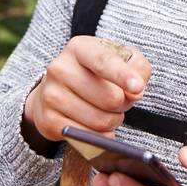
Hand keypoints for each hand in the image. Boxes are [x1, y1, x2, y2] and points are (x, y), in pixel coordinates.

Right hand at [24, 35, 150, 143]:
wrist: (56, 90)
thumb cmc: (95, 73)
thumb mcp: (119, 59)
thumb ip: (137, 68)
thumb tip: (135, 92)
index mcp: (79, 48)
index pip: (103, 61)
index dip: (122, 75)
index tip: (137, 88)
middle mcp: (60, 68)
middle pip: (110, 98)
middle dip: (124, 104)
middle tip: (120, 101)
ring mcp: (51, 95)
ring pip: (100, 120)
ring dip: (113, 121)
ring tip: (106, 111)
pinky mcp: (48, 120)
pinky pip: (87, 137)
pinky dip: (99, 136)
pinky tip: (96, 126)